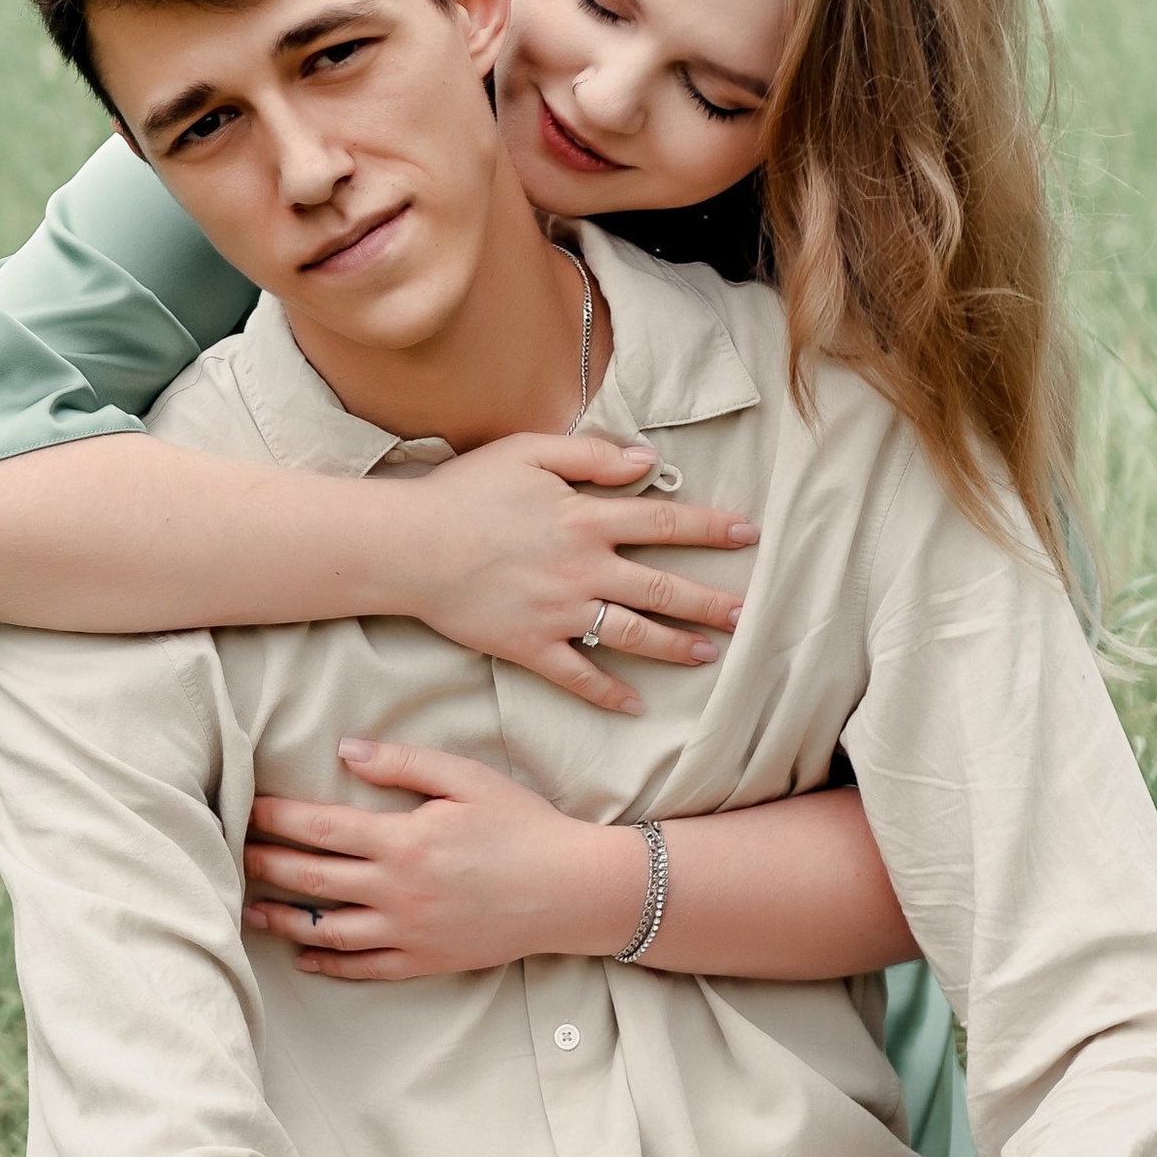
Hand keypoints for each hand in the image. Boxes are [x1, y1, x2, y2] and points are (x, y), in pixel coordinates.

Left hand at [244, 741, 646, 977]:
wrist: (570, 889)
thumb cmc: (522, 826)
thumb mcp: (466, 778)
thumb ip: (402, 763)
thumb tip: (345, 750)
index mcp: (403, 839)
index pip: (320, 827)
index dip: (277, 817)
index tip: (248, 808)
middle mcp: (397, 890)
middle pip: (312, 878)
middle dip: (265, 864)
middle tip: (232, 854)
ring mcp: (408, 931)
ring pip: (327, 929)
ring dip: (282, 919)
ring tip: (248, 909)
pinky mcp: (424, 961)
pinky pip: (363, 968)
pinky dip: (327, 964)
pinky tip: (304, 956)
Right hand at [390, 432, 756, 710]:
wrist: (408, 547)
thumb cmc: (464, 490)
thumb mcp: (528, 452)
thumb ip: (591, 456)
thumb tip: (648, 462)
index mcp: (585, 519)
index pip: (665, 524)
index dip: (711, 529)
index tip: (748, 535)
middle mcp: (582, 570)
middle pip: (660, 588)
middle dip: (708, 602)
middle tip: (744, 612)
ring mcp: (559, 613)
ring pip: (631, 635)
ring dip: (675, 646)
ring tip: (709, 653)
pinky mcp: (530, 646)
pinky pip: (578, 676)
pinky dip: (608, 693)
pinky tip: (634, 704)